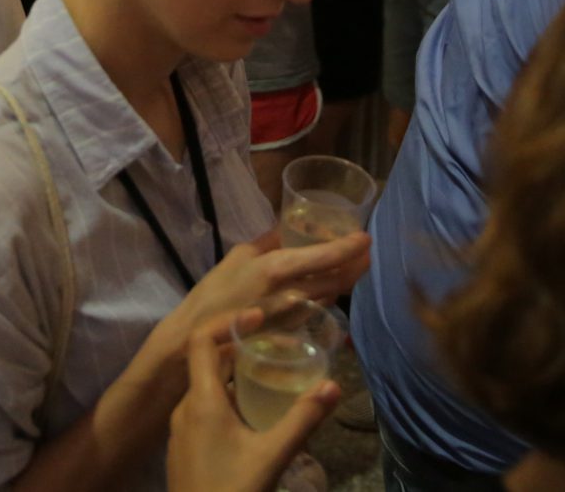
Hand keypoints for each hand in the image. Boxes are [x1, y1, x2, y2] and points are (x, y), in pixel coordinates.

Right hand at [165, 233, 370, 358]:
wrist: (198, 338)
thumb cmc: (214, 292)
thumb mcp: (238, 256)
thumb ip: (267, 241)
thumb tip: (287, 225)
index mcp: (278, 269)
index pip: (325, 257)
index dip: (349, 248)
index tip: (365, 239)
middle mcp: (292, 294)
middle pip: (336, 280)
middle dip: (356, 266)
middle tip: (366, 252)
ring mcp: (294, 316)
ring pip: (329, 295)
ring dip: (344, 280)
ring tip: (354, 265)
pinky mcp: (291, 331)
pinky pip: (317, 309)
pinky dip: (326, 295)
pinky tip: (327, 287)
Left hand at [167, 318, 336, 491]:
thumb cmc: (233, 491)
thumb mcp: (272, 456)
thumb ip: (303, 419)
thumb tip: (333, 386)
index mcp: (201, 401)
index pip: (201, 340)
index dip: (228, 321)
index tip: (259, 317)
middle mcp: (185, 409)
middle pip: (206, 361)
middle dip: (238, 347)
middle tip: (273, 343)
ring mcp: (181, 431)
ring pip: (205, 388)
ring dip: (233, 375)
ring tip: (268, 374)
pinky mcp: (184, 449)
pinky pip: (203, 410)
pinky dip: (226, 398)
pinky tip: (252, 414)